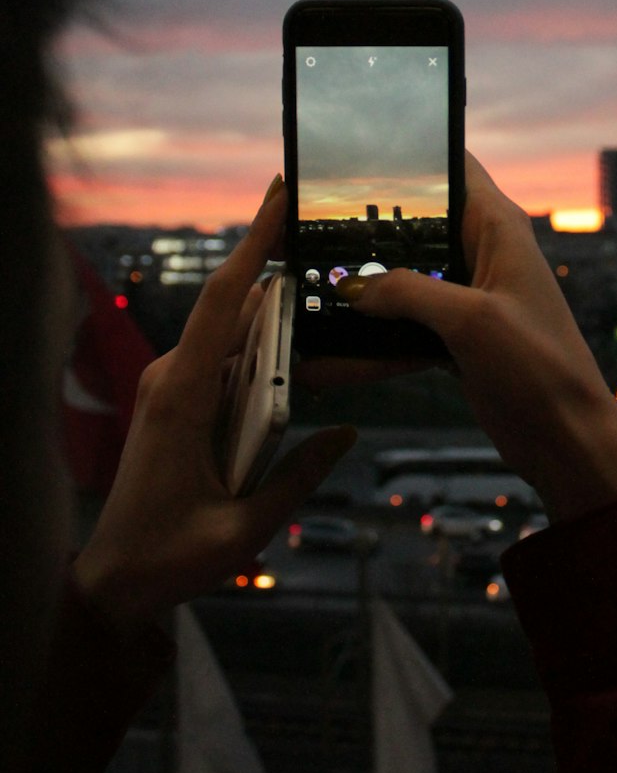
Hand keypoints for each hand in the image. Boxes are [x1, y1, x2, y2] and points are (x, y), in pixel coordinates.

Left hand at [73, 179, 356, 630]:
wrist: (114, 579)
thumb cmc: (170, 556)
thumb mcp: (245, 528)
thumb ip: (299, 478)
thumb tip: (346, 433)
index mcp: (183, 395)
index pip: (224, 301)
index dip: (253, 242)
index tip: (280, 193)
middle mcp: (172, 377)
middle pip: (237, 309)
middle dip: (284, 279)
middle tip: (335, 253)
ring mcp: (172, 386)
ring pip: (234, 334)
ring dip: (277, 321)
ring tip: (329, 309)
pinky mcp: (177, 401)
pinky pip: (226, 359)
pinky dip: (262, 350)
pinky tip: (299, 360)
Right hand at [299, 153, 616, 522]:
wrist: (567, 441)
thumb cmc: (542, 370)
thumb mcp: (471, 321)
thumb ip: (407, 293)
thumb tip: (351, 287)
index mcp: (497, 227)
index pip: (450, 165)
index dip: (405, 154)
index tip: (350, 156)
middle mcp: (482, 252)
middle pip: (412, 223)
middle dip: (362, 228)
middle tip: (302, 226)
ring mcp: (466, 296)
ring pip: (399, 278)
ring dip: (358, 289)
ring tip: (302, 288)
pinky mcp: (455, 336)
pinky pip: (401, 326)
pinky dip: (368, 342)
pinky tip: (325, 358)